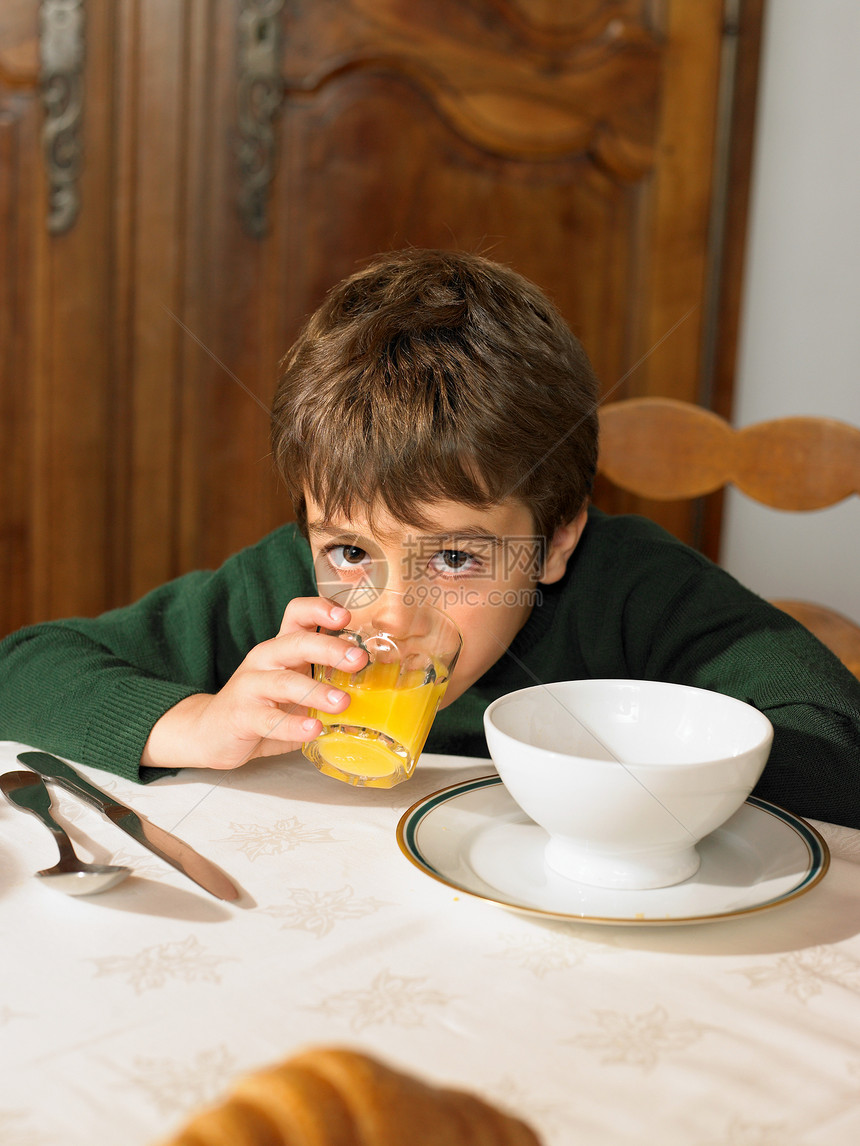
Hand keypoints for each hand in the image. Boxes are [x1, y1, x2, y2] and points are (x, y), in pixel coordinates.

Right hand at [141, 597, 366, 770]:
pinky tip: (313, 729)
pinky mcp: (241, 716)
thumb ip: (324, 679)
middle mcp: (265, 659)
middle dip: (330, 648)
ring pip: (283, 682)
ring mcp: (250, 686)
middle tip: (358, 661)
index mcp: (281, 647)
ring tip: (342, 702)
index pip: (297, 613)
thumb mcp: (294, 684)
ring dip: (315, 690)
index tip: (345, 616)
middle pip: (296, 642)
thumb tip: (376, 683)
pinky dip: (292, 725)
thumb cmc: (263, 705)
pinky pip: (268, 719)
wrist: (210, 732)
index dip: (320, 609)